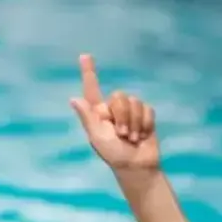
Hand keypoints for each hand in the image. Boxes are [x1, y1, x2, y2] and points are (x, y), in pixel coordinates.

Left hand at [70, 54, 159, 171]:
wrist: (137, 165)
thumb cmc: (113, 155)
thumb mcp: (97, 137)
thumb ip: (88, 117)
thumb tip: (73, 99)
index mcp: (98, 114)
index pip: (92, 90)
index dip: (89, 72)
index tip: (84, 55)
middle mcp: (113, 109)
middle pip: (119, 96)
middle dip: (123, 116)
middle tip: (122, 135)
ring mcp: (130, 112)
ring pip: (135, 102)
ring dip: (135, 123)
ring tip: (132, 138)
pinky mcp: (145, 115)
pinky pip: (148, 109)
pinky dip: (146, 124)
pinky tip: (143, 135)